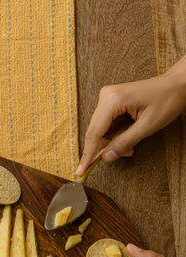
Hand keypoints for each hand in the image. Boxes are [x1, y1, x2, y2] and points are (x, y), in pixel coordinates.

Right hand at [76, 55, 185, 174]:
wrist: (176, 85)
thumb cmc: (166, 100)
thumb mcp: (147, 126)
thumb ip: (125, 142)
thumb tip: (106, 157)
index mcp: (113, 99)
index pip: (94, 132)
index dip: (88, 154)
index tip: (80, 170)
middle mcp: (106, 96)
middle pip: (96, 132)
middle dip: (107, 147)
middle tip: (126, 153)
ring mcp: (107, 97)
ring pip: (101, 130)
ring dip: (114, 142)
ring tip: (131, 144)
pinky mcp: (111, 101)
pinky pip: (107, 124)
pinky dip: (116, 135)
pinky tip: (129, 135)